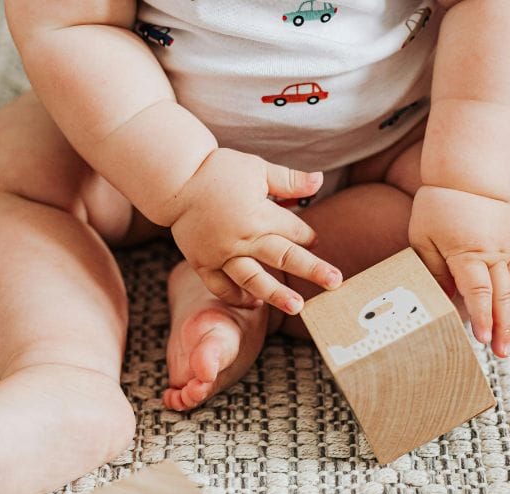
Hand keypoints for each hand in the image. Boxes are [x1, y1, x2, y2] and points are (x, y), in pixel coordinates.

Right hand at [167, 148, 341, 313]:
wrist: (174, 180)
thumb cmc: (218, 170)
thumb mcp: (257, 169)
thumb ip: (288, 180)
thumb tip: (320, 181)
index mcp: (258, 214)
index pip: (294, 230)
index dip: (307, 236)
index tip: (314, 240)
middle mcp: (242, 238)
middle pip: (283, 257)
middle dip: (312, 269)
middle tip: (335, 283)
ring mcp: (221, 254)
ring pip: (252, 278)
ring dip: (276, 294)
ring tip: (296, 308)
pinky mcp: (202, 262)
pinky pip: (220, 286)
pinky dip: (236, 297)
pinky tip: (254, 304)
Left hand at [409, 185, 509, 356]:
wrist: (470, 174)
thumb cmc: (439, 206)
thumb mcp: (424, 239)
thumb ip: (433, 271)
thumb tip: (443, 301)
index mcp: (468, 252)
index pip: (478, 291)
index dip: (482, 317)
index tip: (482, 339)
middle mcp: (494, 252)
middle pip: (502, 296)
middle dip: (502, 327)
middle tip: (500, 354)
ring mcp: (508, 249)